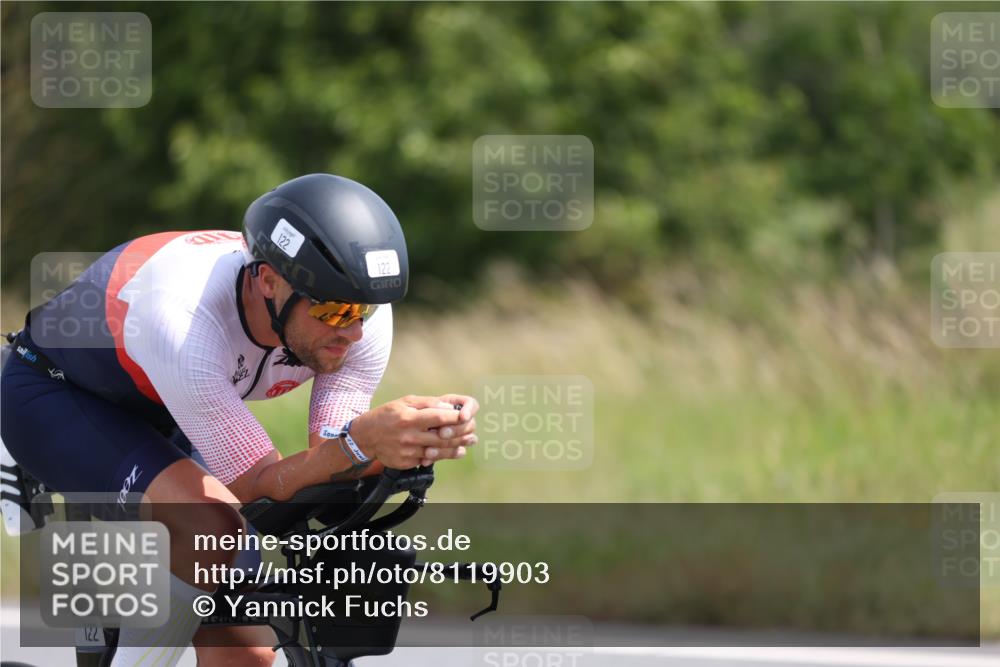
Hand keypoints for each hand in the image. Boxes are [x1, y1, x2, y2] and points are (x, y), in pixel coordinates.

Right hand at [349, 395, 478, 468]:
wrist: (366, 437)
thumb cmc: (387, 415)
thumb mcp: (405, 402)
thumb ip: (427, 404)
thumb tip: (448, 407)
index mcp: (408, 418)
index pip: (438, 417)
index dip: (455, 417)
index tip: (466, 415)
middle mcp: (408, 436)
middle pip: (442, 437)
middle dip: (460, 434)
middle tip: (473, 431)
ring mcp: (407, 452)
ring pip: (438, 451)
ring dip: (456, 448)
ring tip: (468, 443)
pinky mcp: (406, 463)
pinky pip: (428, 459)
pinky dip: (442, 455)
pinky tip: (454, 452)